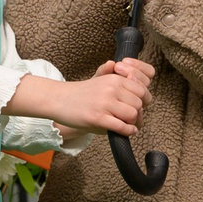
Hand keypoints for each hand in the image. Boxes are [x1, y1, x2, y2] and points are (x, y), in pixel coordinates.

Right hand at [9, 58, 153, 135]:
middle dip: (138, 112)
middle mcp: (111, 89)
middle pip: (140, 102)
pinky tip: (126, 130)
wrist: (59, 100)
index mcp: (114, 78)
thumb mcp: (99, 78)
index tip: (136, 106)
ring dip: (132, 121)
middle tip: (131, 117)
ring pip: (133, 114)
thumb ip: (114, 75)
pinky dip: (128, 131)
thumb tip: (123, 70)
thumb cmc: (82, 93)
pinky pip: (121, 126)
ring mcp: (104, 103)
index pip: (142, 88)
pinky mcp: (98, 118)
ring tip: (127, 123)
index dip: (143, 100)